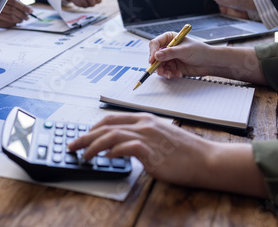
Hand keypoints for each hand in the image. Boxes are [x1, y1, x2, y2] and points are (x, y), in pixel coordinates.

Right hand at [0, 0, 32, 27]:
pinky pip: (3, 23)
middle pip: (12, 9)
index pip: (13, 1)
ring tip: (21, 21)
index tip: (30, 10)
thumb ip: (8, 3)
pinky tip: (14, 24)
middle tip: (26, 18)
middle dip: (21, 14)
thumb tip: (25, 9)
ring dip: (17, 20)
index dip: (23, 6)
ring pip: (8, 16)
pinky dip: (10, 24)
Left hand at [68, 113, 210, 185]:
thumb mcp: (161, 137)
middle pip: (106, 126)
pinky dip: (112, 151)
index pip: (112, 119)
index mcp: (145, 119)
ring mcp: (147, 136)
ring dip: (93, 145)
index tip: (84, 135)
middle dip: (85, 136)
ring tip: (83, 155)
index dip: (94, 127)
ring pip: (111, 135)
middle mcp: (144, 124)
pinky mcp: (151, 151)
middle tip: (72, 145)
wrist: (205, 159)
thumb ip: (142, 137)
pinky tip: (105, 158)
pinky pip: (125, 147)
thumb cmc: (185, 151)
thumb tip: (122, 146)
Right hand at [149, 32, 215, 78]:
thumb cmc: (200, 51)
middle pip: (155, 56)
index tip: (153, 60)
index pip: (155, 43)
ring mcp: (170, 58)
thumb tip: (157, 55)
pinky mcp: (173, 67)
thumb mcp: (184, 50)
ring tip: (170, 74)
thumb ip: (170, 53)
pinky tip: (178, 74)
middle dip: (157, 65)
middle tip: (160, 71)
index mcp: (170, 38)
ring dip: (163, 71)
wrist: (210, 62)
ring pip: (159, 66)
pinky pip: (166, 72)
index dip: (153, 51)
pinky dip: (170, 74)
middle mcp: (168, 48)